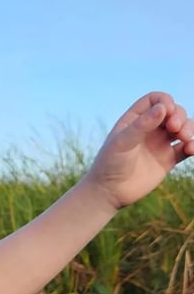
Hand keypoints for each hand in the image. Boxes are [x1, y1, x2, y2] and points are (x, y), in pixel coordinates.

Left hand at [84, 92, 193, 210]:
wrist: (108, 192)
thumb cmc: (109, 165)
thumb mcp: (122, 143)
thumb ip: (142, 125)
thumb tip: (163, 108)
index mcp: (135, 120)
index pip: (154, 100)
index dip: (164, 100)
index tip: (167, 110)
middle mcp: (149, 129)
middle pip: (173, 112)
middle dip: (179, 116)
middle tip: (175, 128)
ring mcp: (159, 144)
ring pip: (183, 128)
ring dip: (189, 128)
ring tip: (185, 138)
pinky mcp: (167, 159)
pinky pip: (186, 148)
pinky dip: (193, 146)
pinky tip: (191, 149)